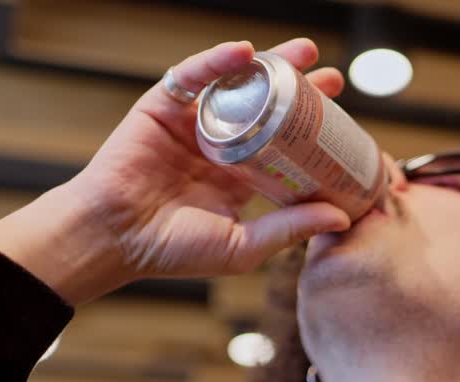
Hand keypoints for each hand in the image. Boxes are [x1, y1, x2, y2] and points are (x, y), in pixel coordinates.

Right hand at [0, 39, 350, 305]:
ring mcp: (190, 123)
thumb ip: (289, 229)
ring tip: (303, 53)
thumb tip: (341, 215)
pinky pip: (193, 76)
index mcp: (237, 177)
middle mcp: (217, 145)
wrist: (116, 237)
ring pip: (235, 86)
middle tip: (333, 77)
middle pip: (266, 108)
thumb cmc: (172, 251)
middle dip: (300, 89)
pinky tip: (243, 52)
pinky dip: (217, 61)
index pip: (283, 144)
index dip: (311, 130)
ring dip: (268, 65)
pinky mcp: (162, 107)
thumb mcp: (243, 246)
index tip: (343, 122)